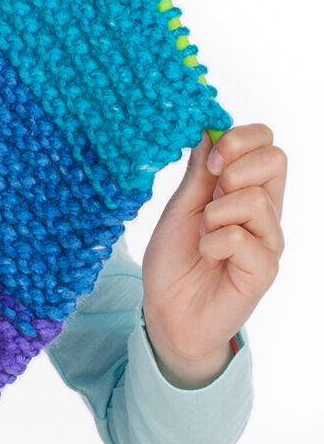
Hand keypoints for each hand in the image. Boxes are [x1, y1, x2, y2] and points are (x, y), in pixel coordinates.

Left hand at [141, 124, 286, 387]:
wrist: (167, 312)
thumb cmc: (174, 261)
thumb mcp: (179, 209)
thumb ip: (199, 175)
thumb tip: (209, 131)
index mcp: (244, 190)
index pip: (266, 143)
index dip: (240, 139)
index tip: (210, 160)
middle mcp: (264, 212)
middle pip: (276, 159)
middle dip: (234, 167)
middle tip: (208, 196)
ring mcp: (267, 240)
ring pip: (255, 198)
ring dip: (215, 214)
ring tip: (203, 236)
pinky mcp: (264, 268)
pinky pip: (243, 238)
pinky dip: (214, 243)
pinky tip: (208, 256)